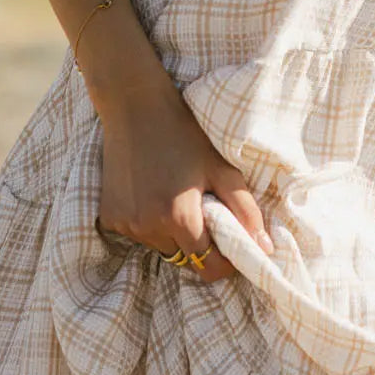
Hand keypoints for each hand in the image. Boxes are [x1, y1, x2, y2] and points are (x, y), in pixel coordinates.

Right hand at [94, 74, 273, 281]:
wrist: (135, 106)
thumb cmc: (184, 134)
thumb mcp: (221, 168)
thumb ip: (246, 210)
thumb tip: (265, 248)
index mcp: (179, 217)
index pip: (207, 268)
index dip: (224, 262)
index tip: (231, 245)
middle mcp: (148, 227)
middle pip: (184, 258)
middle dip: (199, 245)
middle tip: (204, 213)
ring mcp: (125, 223)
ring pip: (161, 248)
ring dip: (173, 235)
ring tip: (176, 199)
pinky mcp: (109, 217)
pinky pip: (138, 234)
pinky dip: (149, 223)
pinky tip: (153, 194)